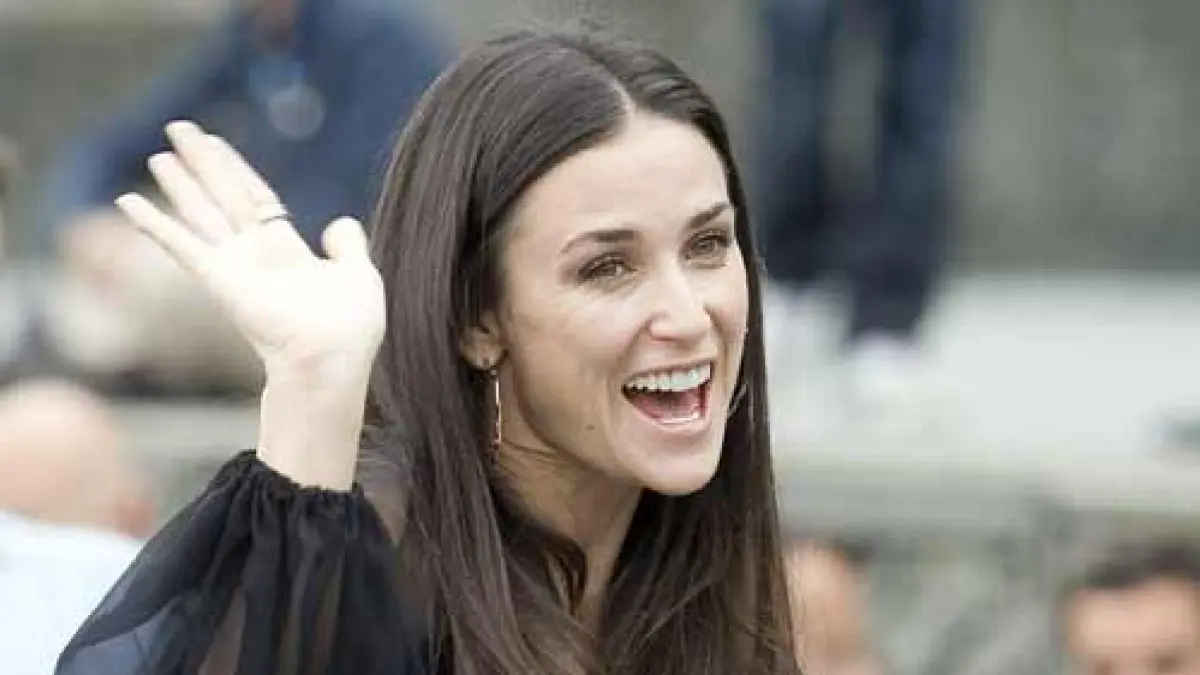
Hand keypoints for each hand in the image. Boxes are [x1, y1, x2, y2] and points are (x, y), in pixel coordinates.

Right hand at [115, 121, 384, 382]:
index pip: (255, 198)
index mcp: (287, 251)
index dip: (235, 169)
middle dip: (202, 162)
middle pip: (223, 196)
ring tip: (158, 155)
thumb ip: (348, 246)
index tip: (214, 142)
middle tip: (178, 128)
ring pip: (201, 212)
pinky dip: (153, 224)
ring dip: (179, 184)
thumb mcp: (359, 274)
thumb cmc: (351, 326)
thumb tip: (340, 223)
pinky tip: (127, 202)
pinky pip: (181, 245)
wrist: (334, 356)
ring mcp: (235, 267)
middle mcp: (255, 256)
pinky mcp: (220, 280)